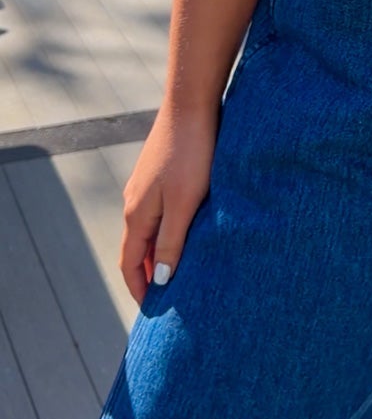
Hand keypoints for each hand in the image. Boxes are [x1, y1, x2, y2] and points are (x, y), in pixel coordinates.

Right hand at [119, 98, 220, 306]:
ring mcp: (147, 186)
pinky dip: (169, 231)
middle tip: (170, 301)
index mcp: (137, 215)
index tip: (154, 314)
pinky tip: (188, 232)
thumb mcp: (185, 204)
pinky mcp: (161, 174)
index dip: (140, 290)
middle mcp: (135, 202)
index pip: (131, 264)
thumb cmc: (193, 154)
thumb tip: (161, 281)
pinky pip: (160, 213)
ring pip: (151, 230)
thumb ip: (172, 242)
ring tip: (182, 273)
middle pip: (139, 250)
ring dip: (162, 253)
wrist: (192, 104)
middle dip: (151, 276)